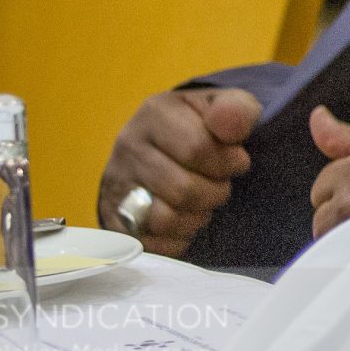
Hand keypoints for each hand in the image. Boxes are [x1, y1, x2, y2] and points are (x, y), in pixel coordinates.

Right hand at [97, 88, 259, 258]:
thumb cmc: (200, 126)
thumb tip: (229, 122)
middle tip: (219, 184)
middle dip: (216, 193)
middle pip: (183, 190)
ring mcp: (115, 184)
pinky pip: (150, 243)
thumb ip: (236, 109)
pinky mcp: (113, 218)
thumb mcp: (225, 107)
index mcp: (155, 113)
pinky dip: (176, 239)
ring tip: (201, 202)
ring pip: (165, 220)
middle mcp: (128, 147)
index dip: (228, 162)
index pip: (197, 149)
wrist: (159, 146)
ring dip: (196, 217)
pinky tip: (184, 219)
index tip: (237, 161)